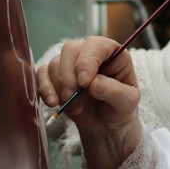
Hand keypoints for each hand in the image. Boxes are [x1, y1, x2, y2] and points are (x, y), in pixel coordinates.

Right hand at [36, 37, 141, 168]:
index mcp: (111, 53)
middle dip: (68, 75)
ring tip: (75, 109)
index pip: (95, 45)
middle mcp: (89, 54)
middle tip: (72, 97)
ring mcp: (70, 64)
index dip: (87, 61)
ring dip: (60, 87)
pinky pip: (42, 75)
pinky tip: (53, 104)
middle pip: (70, 49)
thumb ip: (114, 91)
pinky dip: (45, 89)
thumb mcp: (128, 101)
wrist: (106, 124)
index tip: (84, 83)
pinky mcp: (55, 77)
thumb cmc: (119, 107)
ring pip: (55, 63)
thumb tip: (92, 84)